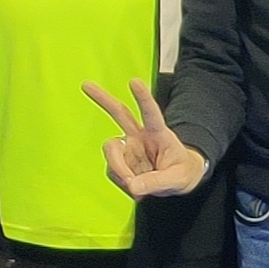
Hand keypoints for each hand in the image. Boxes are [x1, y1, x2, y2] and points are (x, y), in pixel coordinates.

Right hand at [83, 79, 209, 198]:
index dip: (143, 97)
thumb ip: (157, 182)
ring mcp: (128, 148)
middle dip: (102, 99)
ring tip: (135, 185)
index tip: (134, 81)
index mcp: (158, 133)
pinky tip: (134, 186)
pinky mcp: (120, 162)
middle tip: (86, 85)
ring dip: (120, 169)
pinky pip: (113, 171)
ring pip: (111, 150)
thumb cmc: (182, 173)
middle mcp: (140, 136)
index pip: (151, 113)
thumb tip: (133, 185)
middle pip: (119, 113)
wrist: (178, 183)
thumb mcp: (178, 179)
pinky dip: (122, 182)